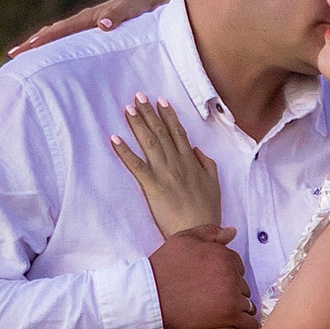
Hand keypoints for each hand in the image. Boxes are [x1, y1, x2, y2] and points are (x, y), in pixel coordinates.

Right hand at [8, 0, 175, 55]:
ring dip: (43, 45)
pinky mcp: (97, 32)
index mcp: (91, 17)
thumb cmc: (146, 6)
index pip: (61, 30)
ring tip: (26, 56)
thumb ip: (119, 15)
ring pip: (61, 35)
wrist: (156, 1)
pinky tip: (56, 58)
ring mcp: (90, 25)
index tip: (25, 50)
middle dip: (34, 43)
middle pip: (54, 32)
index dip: (43, 40)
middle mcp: (86, 20)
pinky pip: (74, 40)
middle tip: (13, 56)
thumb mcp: (135, 8)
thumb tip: (102, 25)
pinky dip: (60, 46)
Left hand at [111, 95, 223, 237]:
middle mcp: (178, 163)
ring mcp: (164, 173)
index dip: (169, 116)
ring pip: (149, 143)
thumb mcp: (214, 185)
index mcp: (192, 162)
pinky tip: (114, 139)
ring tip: (128, 109)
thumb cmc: (207, 212)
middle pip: (161, 133)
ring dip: (138, 124)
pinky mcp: (152, 185)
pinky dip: (124, 151)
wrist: (199, 232)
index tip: (161, 102)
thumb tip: (196, 150)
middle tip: (139, 96)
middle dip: (150, 113)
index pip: (179, 133)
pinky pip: (136, 165)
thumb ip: (207, 165)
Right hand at [151, 225, 259, 328]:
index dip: (226, 271)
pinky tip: (235, 322)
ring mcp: (232, 296)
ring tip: (221, 308)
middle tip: (214, 294)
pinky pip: (250, 321)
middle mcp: (231, 274)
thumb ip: (210, 233)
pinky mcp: (229, 316)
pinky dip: (246, 322)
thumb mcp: (183, 240)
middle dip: (232, 288)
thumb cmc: (164, 267)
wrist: (150, 297)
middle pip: (243, 283)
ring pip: (247, 301)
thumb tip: (233, 232)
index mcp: (222, 255)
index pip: (237, 264)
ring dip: (238, 305)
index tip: (214, 279)